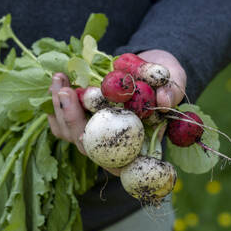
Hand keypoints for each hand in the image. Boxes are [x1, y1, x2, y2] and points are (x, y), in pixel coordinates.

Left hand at [47, 50, 185, 175]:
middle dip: (71, 119)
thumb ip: (171, 91)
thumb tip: (164, 101)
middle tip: (66, 91)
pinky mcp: (83, 119)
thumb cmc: (164, 78)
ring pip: (69, 132)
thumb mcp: (175, 80)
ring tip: (59, 78)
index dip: (99, 155)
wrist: (151, 68)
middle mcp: (114, 143)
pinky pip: (61, 119)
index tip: (84, 136)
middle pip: (86, 146)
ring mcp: (96, 132)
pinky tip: (56, 82)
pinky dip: (55, 102)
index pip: (117, 162)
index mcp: (139, 143)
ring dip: (59, 107)